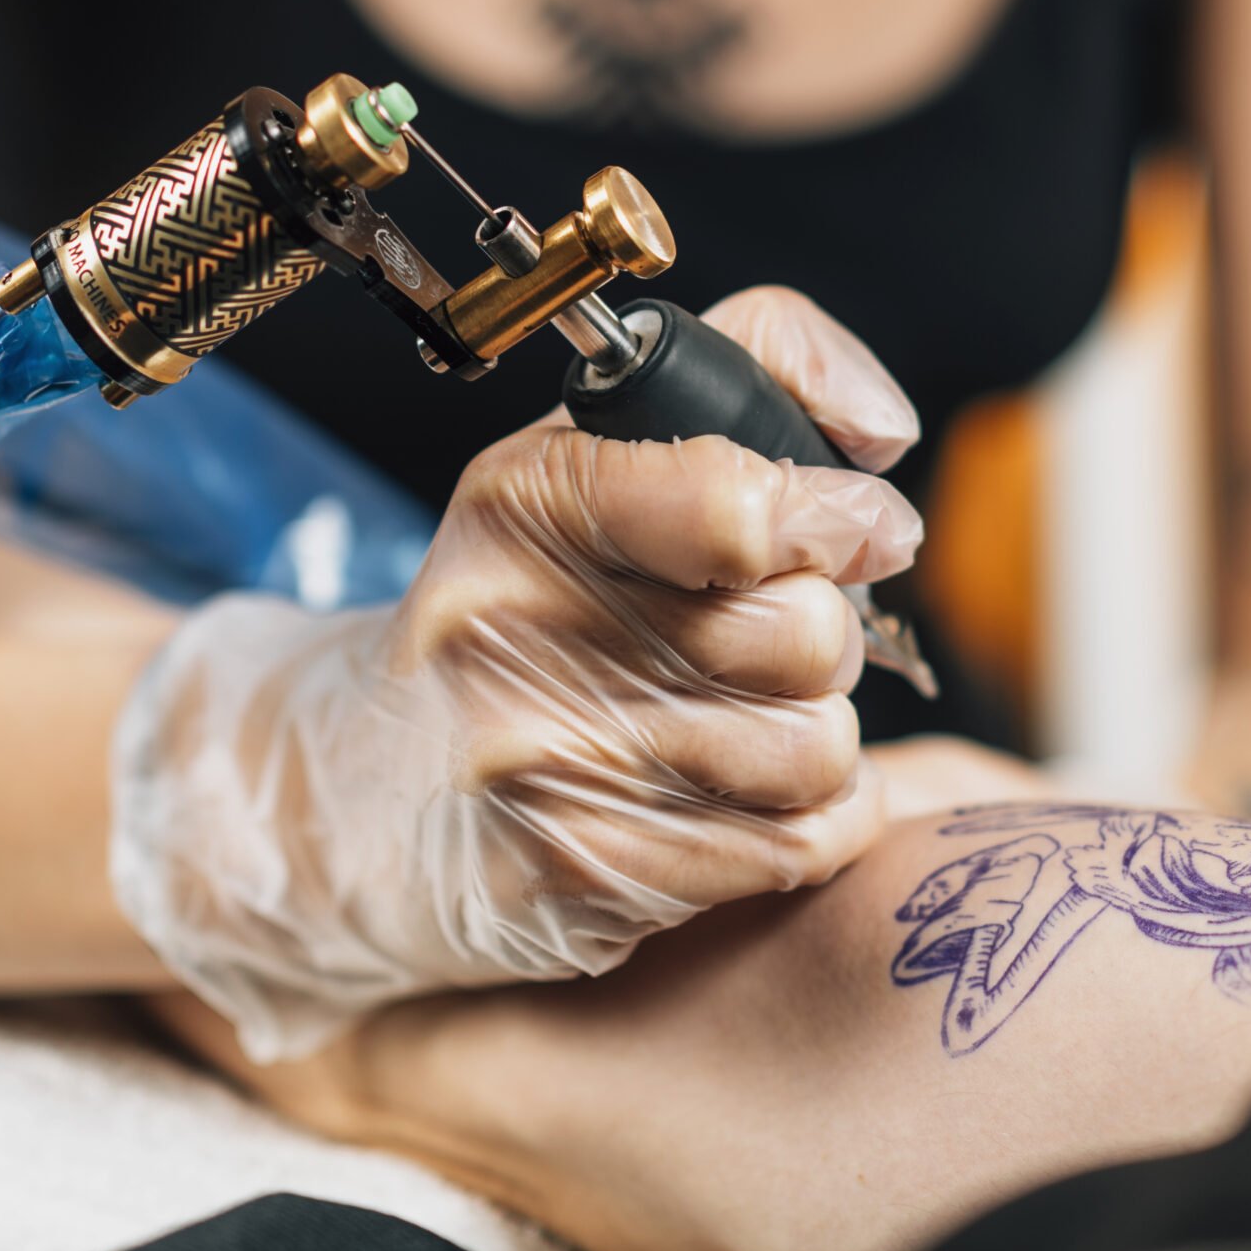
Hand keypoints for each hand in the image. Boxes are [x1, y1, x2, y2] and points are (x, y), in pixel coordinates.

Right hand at [112, 288, 921, 1060]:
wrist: (367, 790)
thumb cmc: (532, 599)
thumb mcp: (602, 445)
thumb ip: (765, 371)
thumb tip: (883, 435)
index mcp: (529, 498)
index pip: (741, 505)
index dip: (840, 516)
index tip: (860, 527)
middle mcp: (519, 630)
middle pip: (805, 633)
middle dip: (826, 631)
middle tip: (769, 634)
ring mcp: (544, 766)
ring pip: (816, 748)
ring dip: (821, 732)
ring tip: (754, 713)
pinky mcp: (583, 879)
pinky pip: (796, 847)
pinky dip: (812, 818)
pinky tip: (747, 790)